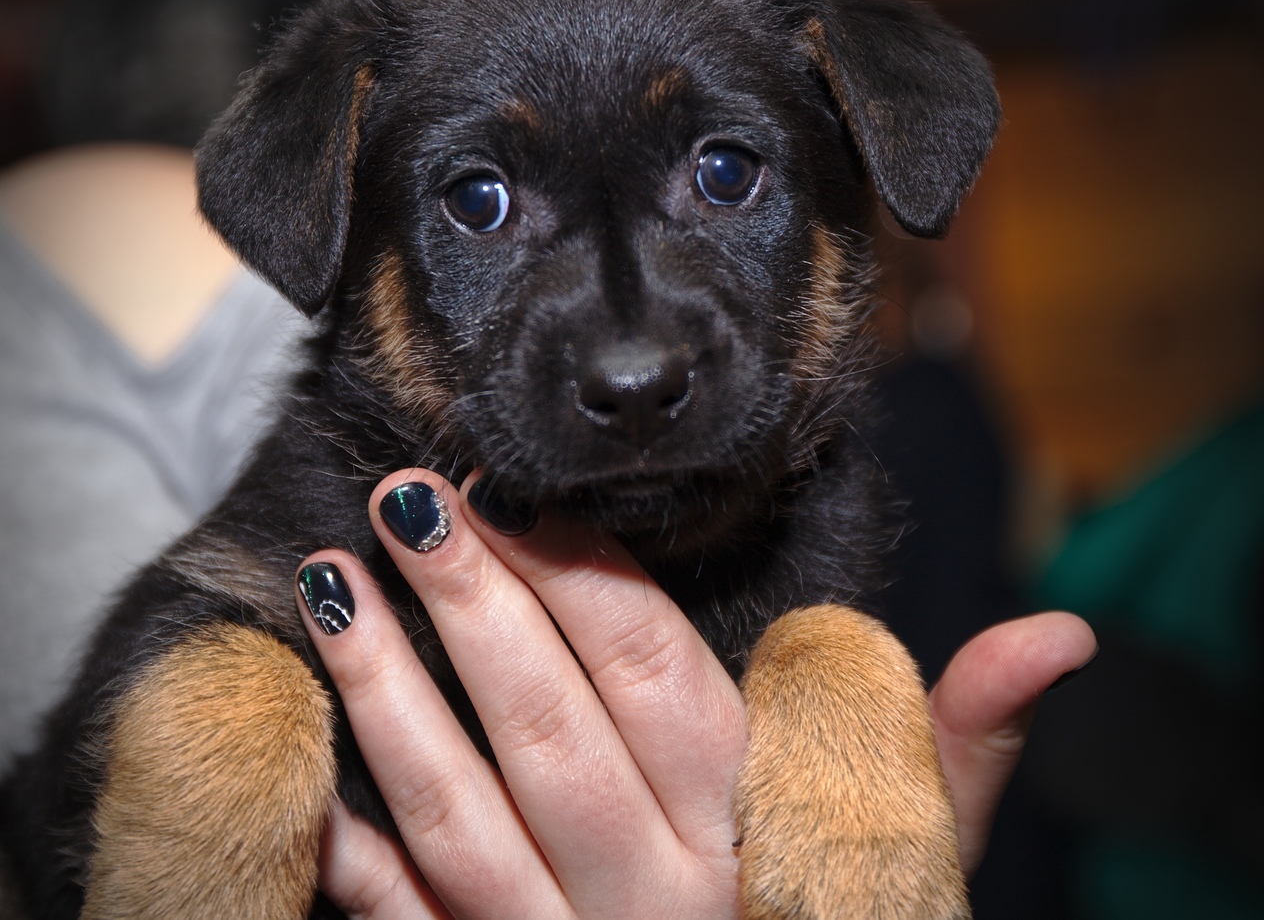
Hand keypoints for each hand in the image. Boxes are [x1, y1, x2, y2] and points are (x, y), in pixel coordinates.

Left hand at [295, 469, 1095, 918]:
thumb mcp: (918, 855)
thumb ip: (959, 743)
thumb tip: (1055, 637)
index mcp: (752, 822)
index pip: (654, 670)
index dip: (575, 573)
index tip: (509, 491)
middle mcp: (659, 883)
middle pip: (548, 718)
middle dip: (470, 599)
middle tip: (403, 496)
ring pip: (461, 808)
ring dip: (388, 694)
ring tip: (332, 585)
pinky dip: (357, 851)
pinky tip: (316, 765)